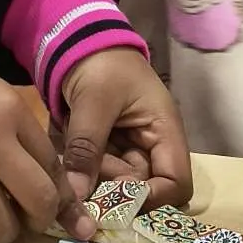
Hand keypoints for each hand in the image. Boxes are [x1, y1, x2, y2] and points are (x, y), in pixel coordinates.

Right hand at [0, 63, 74, 242]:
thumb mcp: (6, 103)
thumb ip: (33, 144)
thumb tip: (65, 197)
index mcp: (11, 115)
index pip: (54, 169)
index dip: (60, 194)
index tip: (52, 205)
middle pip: (37, 202)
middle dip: (39, 219)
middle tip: (27, 217)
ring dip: (2, 232)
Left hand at [57, 47, 191, 236]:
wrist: (78, 40)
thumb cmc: (100, 63)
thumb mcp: (93, 102)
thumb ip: (86, 148)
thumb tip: (76, 197)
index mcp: (164, 131)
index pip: (176, 184)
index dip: (153, 200)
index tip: (116, 202)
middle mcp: (151, 146)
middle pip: (142, 189)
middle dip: (111, 187)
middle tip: (82, 171)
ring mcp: (128, 149)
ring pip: (114, 184)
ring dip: (91, 175)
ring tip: (71, 150)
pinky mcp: (106, 149)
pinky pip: (95, 171)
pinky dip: (79, 166)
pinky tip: (65, 146)